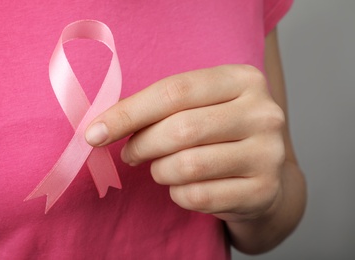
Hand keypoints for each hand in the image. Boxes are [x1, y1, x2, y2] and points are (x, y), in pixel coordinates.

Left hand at [86, 65, 284, 222]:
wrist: (263, 172)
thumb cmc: (219, 132)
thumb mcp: (198, 106)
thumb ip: (158, 107)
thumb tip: (102, 125)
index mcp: (244, 80)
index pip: (175, 91)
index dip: (129, 112)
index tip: (95, 132)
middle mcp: (264, 114)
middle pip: (181, 129)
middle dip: (141, 145)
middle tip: (130, 154)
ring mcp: (269, 154)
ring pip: (187, 166)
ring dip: (160, 171)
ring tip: (161, 168)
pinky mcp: (263, 191)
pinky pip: (198, 196)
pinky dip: (177, 194)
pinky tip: (182, 186)